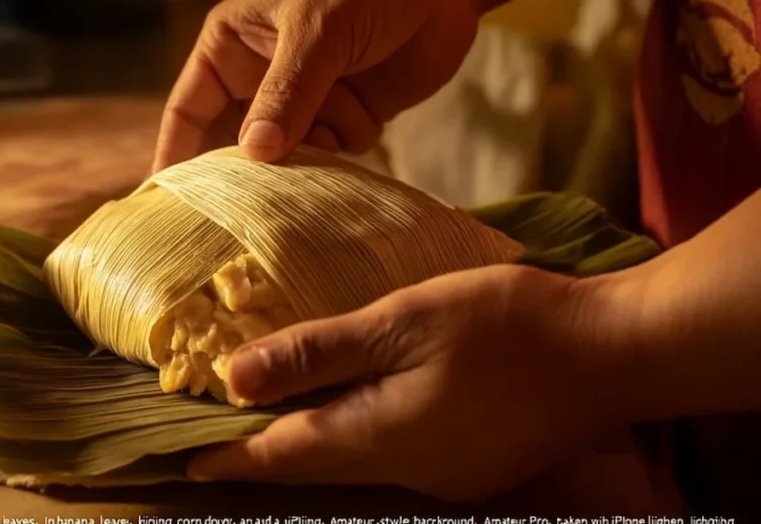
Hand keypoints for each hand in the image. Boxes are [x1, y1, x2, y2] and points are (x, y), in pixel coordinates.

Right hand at [152, 0, 478, 171]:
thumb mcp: (317, 32)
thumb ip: (285, 95)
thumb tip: (253, 154)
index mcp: (231, 46)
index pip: (187, 110)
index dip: (176, 157)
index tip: (169, 207)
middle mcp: (261, 76)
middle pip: (236, 144)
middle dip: (253, 165)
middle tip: (257, 197)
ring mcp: (306, 96)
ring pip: (290, 155)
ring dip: (316, 145)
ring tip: (342, 104)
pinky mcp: (349, 111)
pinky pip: (334, 152)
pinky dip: (351, 139)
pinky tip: (370, 107)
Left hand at [187, 265, 641, 502]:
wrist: (612, 352)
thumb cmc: (505, 325)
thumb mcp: (402, 322)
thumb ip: (318, 351)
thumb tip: (234, 378)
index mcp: (380, 436)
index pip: (282, 454)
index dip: (229, 454)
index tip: (184, 458)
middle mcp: (406, 470)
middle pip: (313, 466)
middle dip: (261, 453)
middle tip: (213, 439)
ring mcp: (444, 474)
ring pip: (351, 464)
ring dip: (305, 446)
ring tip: (266, 423)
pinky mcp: (471, 464)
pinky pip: (389, 459)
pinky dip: (352, 439)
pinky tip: (347, 413)